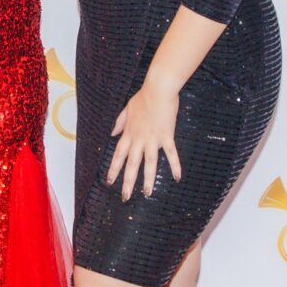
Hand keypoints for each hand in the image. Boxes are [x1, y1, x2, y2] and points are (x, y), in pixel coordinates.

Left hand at [105, 76, 182, 200]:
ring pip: (149, 163)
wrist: (158, 89)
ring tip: (147, 194)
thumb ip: (120, 122)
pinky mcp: (166, 136)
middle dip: (127, 182)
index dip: (113, 169)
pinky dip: (175, 166)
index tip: (109, 182)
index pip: (118, 155)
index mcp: (129, 133)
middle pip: (131, 164)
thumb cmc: (143, 97)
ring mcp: (153, 139)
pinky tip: (177, 178)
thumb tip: (111, 132)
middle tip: (125, 197)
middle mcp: (139, 139)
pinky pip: (171, 154)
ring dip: (148, 180)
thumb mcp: (126, 109)